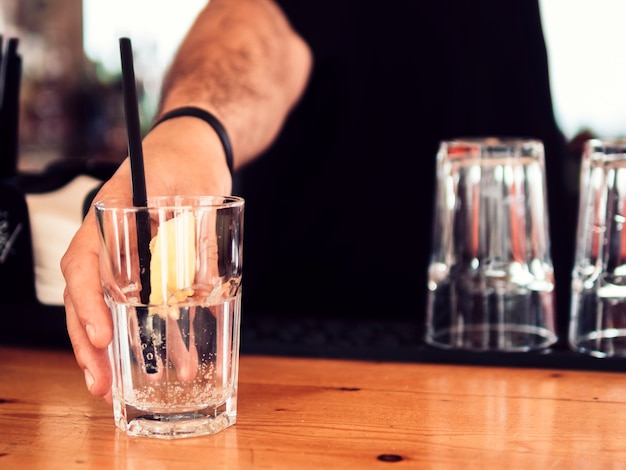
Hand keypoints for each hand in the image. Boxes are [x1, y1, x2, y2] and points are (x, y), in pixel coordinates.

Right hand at [61, 118, 232, 400]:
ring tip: (123, 385)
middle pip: (88, 296)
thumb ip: (197, 232)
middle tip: (100, 381)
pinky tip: (165, 358)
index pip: (84, 264)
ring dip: (117, 348)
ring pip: (112, 306)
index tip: (102, 336)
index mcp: (109, 215)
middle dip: (90, 342)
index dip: (87, 303)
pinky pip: (143, 300)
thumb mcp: (196, 187)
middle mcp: (111, 240)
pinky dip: (150, 331)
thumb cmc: (185, 157)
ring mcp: (127, 253)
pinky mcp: (149, 263)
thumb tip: (207, 286)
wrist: (194, 147)